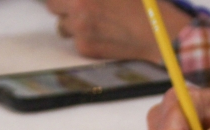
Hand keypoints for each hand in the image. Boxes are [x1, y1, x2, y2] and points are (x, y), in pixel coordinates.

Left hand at [46, 0, 189, 61]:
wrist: (156, 33)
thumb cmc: (140, 5)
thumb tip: (76, 0)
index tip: (65, 2)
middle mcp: (79, 3)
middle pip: (52, 3)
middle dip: (63, 5)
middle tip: (79, 7)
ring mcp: (79, 26)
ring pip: (61, 24)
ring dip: (72, 22)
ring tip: (95, 22)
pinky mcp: (84, 46)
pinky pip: (74, 41)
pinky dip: (84, 38)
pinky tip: (103, 35)